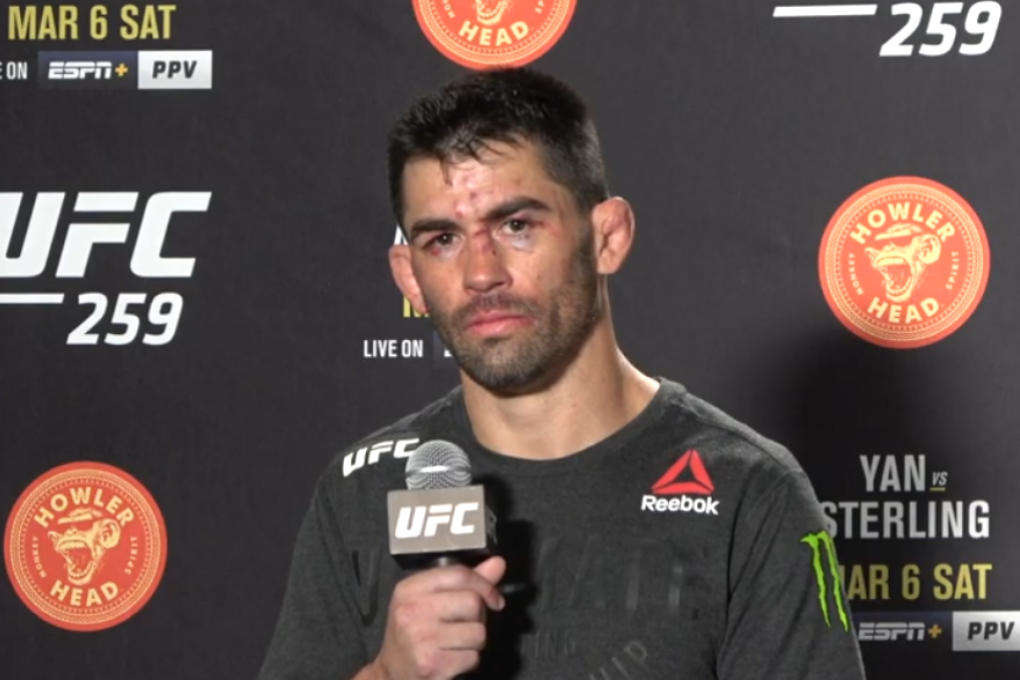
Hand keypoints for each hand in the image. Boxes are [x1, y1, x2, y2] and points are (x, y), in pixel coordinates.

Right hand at [371, 556, 506, 679]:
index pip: (459, 574)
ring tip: (456, 643)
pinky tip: (452, 658)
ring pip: (478, 632)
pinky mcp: (431, 664)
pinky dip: (469, 660)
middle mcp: (412, 611)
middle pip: (472, 602)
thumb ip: (465, 581)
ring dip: (475, 641)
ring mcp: (421, 638)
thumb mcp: (429, 600)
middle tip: (464, 625)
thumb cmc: (413, 634)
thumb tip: (497, 563)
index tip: (493, 598)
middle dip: (478, 617)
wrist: (392, 673)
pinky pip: (473, 657)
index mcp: (410, 589)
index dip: (485, 585)